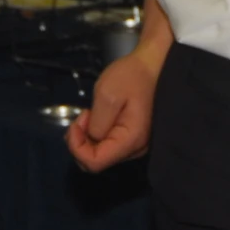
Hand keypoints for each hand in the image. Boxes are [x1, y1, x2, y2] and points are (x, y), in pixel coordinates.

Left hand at [67, 45, 158, 171]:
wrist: (153, 66)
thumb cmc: (131, 76)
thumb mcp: (107, 94)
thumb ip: (96, 123)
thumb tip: (91, 138)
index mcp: (130, 141)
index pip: (95, 163)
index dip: (76, 147)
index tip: (77, 122)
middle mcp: (136, 150)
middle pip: (98, 161)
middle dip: (82, 142)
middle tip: (85, 114)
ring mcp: (136, 145)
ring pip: (103, 154)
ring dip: (89, 137)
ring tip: (92, 113)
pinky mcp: (134, 138)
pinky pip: (110, 146)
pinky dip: (98, 135)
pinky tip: (100, 116)